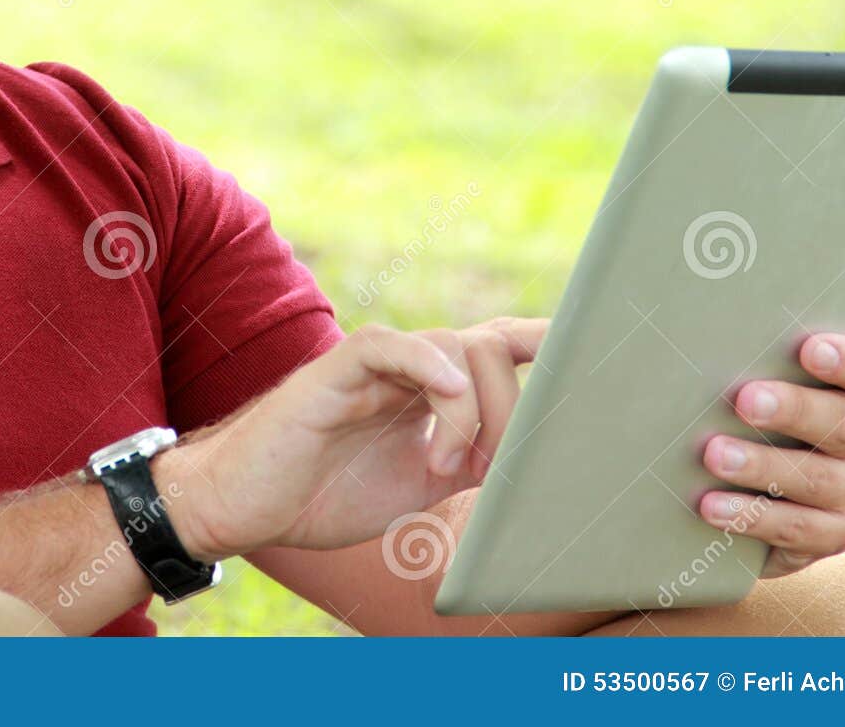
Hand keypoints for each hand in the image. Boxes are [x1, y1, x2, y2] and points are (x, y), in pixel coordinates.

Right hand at [159, 316, 549, 561]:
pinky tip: (450, 397)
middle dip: (512, 408)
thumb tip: (542, 465)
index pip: (500, 347)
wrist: (245, 503)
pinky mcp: (336, 369)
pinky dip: (431, 368)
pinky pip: (394, 347)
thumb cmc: (326, 494)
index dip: (547, 341)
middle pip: (491, 348)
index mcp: (433, 390)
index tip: (598, 349)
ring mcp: (375, 364)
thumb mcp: (422, 486)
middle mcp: (411, 367)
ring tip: (442, 466)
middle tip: (490, 468)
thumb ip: (477, 463)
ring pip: (454, 347)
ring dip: (470, 413)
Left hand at [697, 332, 844, 576]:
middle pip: (844, 422)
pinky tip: (711, 506)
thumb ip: (755, 354)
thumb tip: (714, 305)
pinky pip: (797, 528)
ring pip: (817, 478)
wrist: (752, 498)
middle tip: (744, 399)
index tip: (808, 348)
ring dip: (761, 464)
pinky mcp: (834, 535)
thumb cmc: (748, 418)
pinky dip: (751, 516)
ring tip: (713, 454)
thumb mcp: (756, 384)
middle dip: (793, 409)